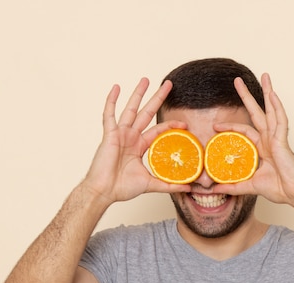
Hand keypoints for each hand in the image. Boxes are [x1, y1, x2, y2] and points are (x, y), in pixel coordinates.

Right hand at [82, 78, 189, 203]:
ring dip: (138, 94)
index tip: (184, 123)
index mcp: (139, 146)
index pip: (158, 130)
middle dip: (157, 98)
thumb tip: (189, 189)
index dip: (170, 125)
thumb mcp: (151, 184)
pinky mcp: (110, 134)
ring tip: (146, 80)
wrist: (104, 191)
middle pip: (147, 113)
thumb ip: (169, 185)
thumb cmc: (122, 188)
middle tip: (168, 84)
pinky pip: (110, 114)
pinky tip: (116, 88)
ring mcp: (120, 134)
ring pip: (131, 109)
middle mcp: (131, 137)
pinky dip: (111, 101)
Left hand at [213, 74, 293, 207]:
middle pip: (257, 112)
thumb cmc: (279, 188)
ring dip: (268, 92)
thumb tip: (214, 189)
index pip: (244, 131)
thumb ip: (232, 186)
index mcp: (262, 147)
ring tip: (264, 76)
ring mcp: (277, 138)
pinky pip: (281, 121)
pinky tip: (273, 95)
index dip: (230, 126)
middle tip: (236, 81)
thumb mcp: (249, 186)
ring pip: (272, 110)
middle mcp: (270, 139)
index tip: (215, 126)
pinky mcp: (283, 141)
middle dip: (247, 96)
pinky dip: (277, 107)